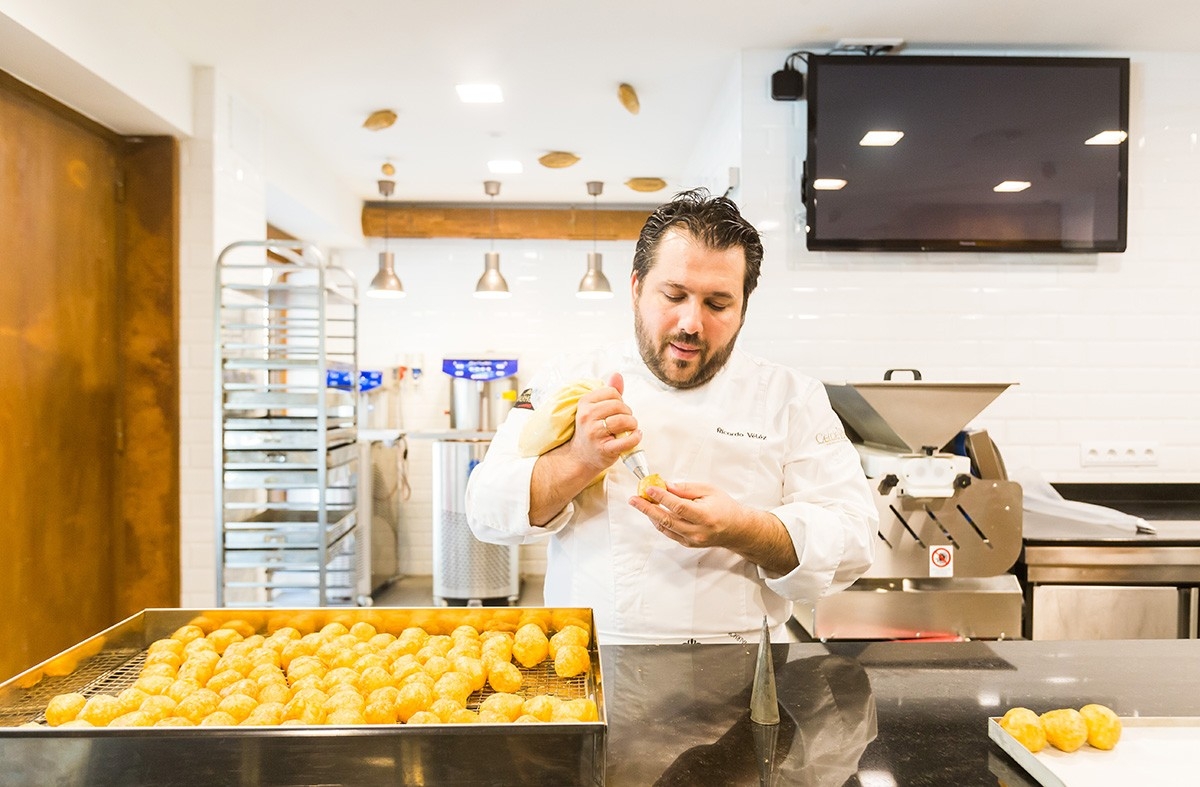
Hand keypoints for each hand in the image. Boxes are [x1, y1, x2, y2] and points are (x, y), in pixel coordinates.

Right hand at [563, 371, 641, 474]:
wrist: (581, 456)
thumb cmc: (592, 430)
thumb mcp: (596, 409)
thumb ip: (609, 392)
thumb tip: (617, 375)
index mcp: (585, 403)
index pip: (612, 392)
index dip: (620, 400)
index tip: (618, 410)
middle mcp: (587, 416)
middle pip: (619, 405)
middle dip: (627, 413)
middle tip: (626, 421)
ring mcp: (594, 433)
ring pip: (623, 420)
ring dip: (632, 425)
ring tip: (629, 429)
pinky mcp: (604, 449)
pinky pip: (626, 440)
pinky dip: (635, 438)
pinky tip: (635, 436)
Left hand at [629, 481, 798, 573]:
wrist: (736, 529)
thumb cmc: (724, 506)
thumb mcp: (709, 490)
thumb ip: (686, 489)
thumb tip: (666, 486)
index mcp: (704, 516)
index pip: (678, 506)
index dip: (662, 497)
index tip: (649, 488)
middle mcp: (697, 531)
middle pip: (667, 519)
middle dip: (647, 508)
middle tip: (634, 499)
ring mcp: (692, 540)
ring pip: (665, 527)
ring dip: (650, 515)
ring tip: (639, 503)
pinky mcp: (688, 544)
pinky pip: (669, 533)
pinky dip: (659, 522)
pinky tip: (652, 512)